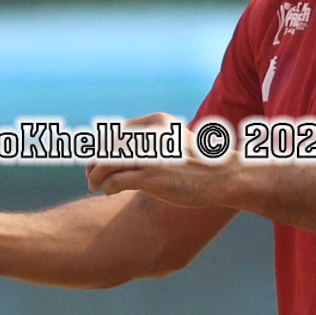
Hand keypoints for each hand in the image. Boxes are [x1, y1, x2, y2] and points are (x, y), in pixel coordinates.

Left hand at [86, 113, 234, 208]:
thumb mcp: (174, 142)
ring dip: (95, 175)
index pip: (115, 132)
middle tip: (90, 176)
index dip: (100, 146)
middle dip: (93, 162)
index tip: (95, 160)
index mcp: (155, 122)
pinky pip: (115, 180)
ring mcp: (150, 156)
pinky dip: (107, 186)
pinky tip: (108, 192)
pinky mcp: (151, 177)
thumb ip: (152, 142)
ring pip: (105, 163)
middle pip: (106, 146)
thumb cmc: (199, 164)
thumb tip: (122, 149)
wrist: (225, 178)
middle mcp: (149, 135)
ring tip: (94, 185)